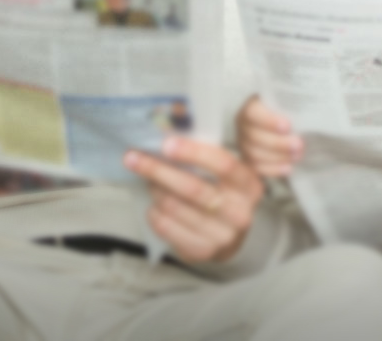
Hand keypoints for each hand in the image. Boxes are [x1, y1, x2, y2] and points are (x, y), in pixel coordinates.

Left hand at [123, 136, 264, 263]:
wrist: (230, 237)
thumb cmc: (222, 195)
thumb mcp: (225, 175)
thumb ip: (205, 156)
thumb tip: (169, 130)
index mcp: (248, 185)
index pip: (223, 164)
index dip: (193, 153)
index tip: (165, 144)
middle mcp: (240, 212)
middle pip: (193, 188)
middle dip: (159, 170)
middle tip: (133, 157)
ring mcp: (222, 236)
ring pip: (175, 207)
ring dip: (155, 190)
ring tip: (148, 180)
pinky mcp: (203, 251)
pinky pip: (167, 227)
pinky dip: (154, 212)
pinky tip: (154, 205)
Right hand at [237, 95, 302, 177]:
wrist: (288, 126)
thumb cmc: (289, 110)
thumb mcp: (289, 103)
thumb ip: (293, 105)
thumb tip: (305, 108)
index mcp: (251, 107)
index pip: (253, 114)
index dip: (269, 121)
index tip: (288, 126)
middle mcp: (243, 125)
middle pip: (254, 137)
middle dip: (278, 143)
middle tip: (299, 144)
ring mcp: (243, 143)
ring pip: (254, 154)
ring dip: (278, 157)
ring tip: (297, 155)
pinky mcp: (248, 160)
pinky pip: (257, 168)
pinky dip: (273, 169)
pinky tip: (288, 168)